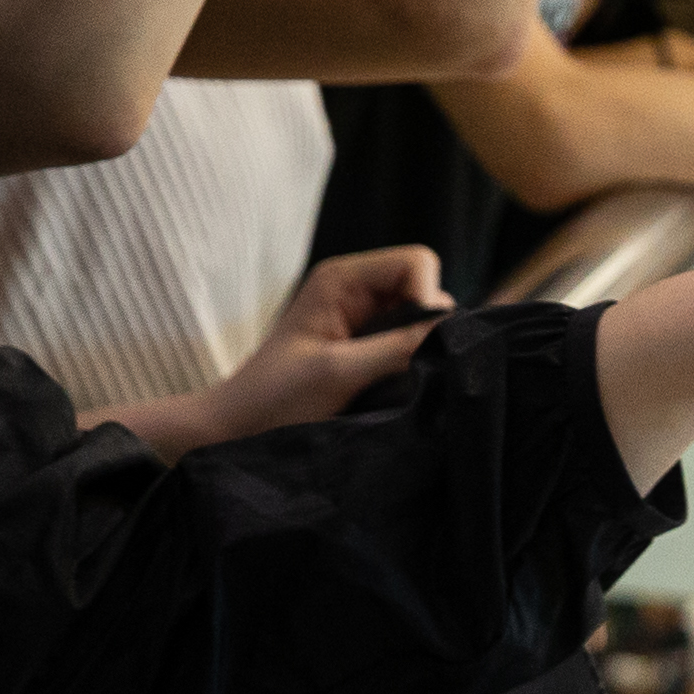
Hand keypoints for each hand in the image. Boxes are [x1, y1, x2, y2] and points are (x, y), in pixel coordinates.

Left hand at [197, 249, 455, 443]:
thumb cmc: (273, 398)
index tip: (419, 344)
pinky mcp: (367, 350)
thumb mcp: (338, 372)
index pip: (417, 262)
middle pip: (425, 288)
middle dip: (428, 326)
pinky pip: (410, 345)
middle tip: (408, 369)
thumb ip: (398, 347)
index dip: (429, 298)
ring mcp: (363, 320)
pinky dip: (413, 365)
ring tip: (395, 384)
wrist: (235, 432)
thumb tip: (458, 330)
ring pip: (421, 321)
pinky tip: (394, 390)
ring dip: (420, 349)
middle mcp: (356, 290)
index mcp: (342, 278)